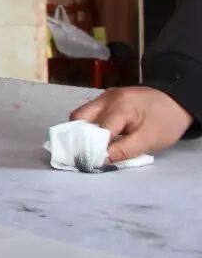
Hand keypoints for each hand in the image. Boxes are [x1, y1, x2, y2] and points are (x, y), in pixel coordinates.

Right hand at [71, 86, 192, 163]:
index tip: (93, 162)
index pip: (96, 131)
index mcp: (119, 107)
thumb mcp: (149, 141)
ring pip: (82, 114)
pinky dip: (91, 123)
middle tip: (89, 152)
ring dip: (84, 130)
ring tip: (94, 144)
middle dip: (81, 137)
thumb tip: (99, 160)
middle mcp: (106, 98)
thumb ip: (123, 151)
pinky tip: (101, 134)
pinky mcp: (107, 97)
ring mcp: (105, 95)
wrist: (177, 101)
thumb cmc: (166, 122)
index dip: (93, 148)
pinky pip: (91, 111)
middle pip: (80, 118)